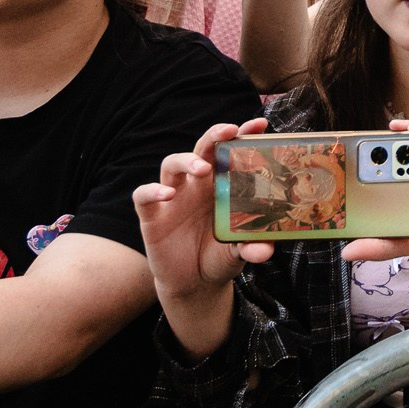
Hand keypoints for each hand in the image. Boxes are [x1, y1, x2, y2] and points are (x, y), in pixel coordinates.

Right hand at [134, 119, 271, 360]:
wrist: (193, 283)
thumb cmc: (219, 257)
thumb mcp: (239, 253)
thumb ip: (252, 247)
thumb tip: (265, 250)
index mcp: (222, 185)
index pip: (230, 152)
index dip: (242, 135)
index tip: (259, 124)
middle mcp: (197, 185)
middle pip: (202, 149)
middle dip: (214, 136)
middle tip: (229, 132)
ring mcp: (172, 197)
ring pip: (172, 164)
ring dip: (187, 161)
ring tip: (202, 169)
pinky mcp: (151, 216)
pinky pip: (143, 195)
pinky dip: (152, 191)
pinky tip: (167, 195)